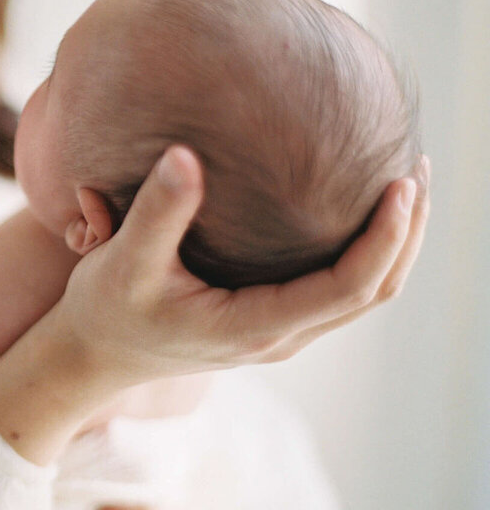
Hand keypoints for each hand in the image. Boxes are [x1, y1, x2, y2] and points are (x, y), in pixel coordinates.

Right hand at [56, 145, 428, 387]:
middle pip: (374, 292)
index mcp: (254, 326)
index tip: (402, 183)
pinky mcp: (269, 321)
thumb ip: (158, 212)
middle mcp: (278, 336)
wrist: (93, 354)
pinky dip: (365, 252)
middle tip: (417, 166)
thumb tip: (185, 155)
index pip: (349, 287)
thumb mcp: (124, 260)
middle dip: (407, 233)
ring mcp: (277, 333)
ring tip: (406, 183)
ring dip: (393, 243)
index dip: (386, 237)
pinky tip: (359, 212)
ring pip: (362, 294)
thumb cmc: (106, 308)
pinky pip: (338, 290)